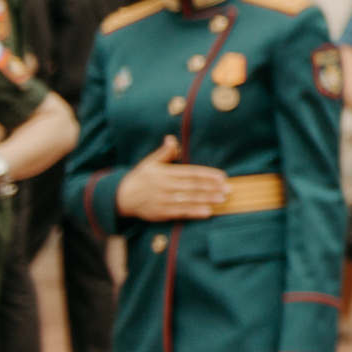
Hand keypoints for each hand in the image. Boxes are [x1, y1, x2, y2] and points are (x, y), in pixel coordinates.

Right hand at [113, 137, 229, 220]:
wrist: (123, 196)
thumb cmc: (141, 177)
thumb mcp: (151, 162)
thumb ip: (164, 152)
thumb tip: (171, 139)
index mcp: (166, 172)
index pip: (191, 173)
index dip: (207, 175)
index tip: (222, 176)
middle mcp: (166, 186)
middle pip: (193, 186)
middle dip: (212, 187)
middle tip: (228, 188)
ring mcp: (164, 200)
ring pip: (190, 199)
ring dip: (207, 199)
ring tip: (222, 199)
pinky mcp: (162, 212)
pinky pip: (181, 212)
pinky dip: (195, 212)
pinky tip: (208, 211)